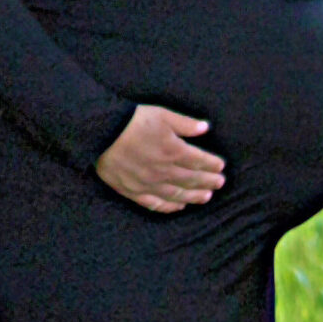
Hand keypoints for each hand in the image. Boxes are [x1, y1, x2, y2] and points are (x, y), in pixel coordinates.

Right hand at [96, 105, 224, 212]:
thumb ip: (184, 124)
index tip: (221, 167)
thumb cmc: (132, 121)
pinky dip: (169, 207)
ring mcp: (149, 184)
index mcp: (173, 151)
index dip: (212, 165)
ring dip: (194, 196)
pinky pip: (155, 204)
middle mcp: (164, 171)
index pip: (199, 161)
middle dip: (208, 182)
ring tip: (206, 197)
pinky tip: (179, 206)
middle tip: (219, 183)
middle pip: (191, 180)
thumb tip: (205, 128)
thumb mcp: (162, 115)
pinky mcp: (133, 191)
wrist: (101, 133)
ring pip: (177, 194)